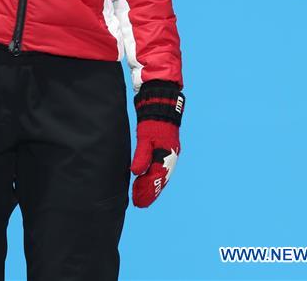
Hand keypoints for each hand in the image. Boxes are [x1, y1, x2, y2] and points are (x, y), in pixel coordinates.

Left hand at [130, 80, 184, 207]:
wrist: (161, 104)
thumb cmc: (153, 120)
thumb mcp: (145, 137)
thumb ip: (142, 155)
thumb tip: (136, 172)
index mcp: (167, 155)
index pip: (157, 178)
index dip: (147, 191)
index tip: (138, 201)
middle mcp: (171, 156)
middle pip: (160, 179)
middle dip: (150, 192)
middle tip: (139, 203)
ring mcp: (169, 153)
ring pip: (161, 175)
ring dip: (152, 186)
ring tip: (141, 196)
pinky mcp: (165, 149)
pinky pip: (160, 168)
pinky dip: (154, 177)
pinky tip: (146, 180)